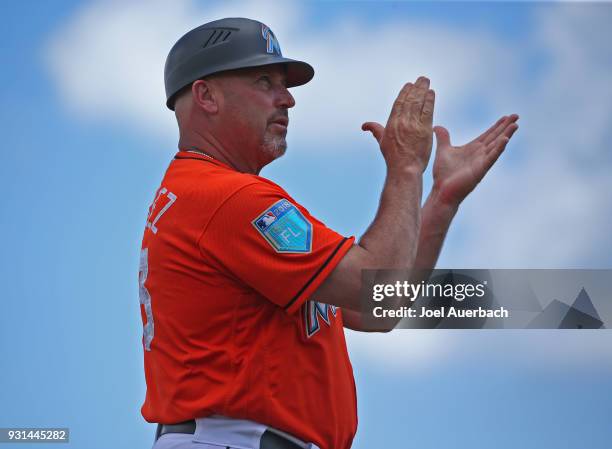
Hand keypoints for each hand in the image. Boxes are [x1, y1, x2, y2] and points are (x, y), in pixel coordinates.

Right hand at [363, 76, 434, 173]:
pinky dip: (429, 100)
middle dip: (415, 88)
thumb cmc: (393, 158)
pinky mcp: (424, 129)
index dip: (404, 93)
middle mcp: (402, 122)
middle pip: (409, 100)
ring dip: (423, 90)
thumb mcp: (382, 142)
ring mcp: (413, 124)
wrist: (404, 168)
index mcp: (391, 123)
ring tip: (426, 81)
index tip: (409, 85)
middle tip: (421, 79)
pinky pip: (427, 110)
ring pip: (418, 102)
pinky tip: (431, 93)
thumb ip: (375, 130)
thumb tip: (364, 125)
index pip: (399, 104)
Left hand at [363, 114, 518, 205]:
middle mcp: (479, 154)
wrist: (441, 191)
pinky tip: (506, 139)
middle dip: (506, 127)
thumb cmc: (443, 174)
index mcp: (472, 149)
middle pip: (495, 137)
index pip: (488, 135)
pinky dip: (499, 148)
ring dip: (506, 135)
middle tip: (516, 116)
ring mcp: (481, 162)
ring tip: (515, 125)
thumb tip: (437, 126)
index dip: (497, 126)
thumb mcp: (443, 151)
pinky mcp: (480, 170)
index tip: (506, 116)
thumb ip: (443, 138)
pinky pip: (492, 157)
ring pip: (497, 145)